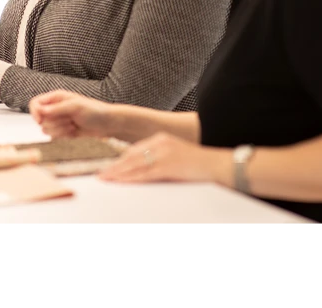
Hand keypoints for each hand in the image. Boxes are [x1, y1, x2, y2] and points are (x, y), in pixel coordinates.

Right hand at [29, 90, 121, 138]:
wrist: (106, 124)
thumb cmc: (94, 111)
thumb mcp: (75, 106)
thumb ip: (57, 109)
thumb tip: (40, 111)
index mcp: (56, 97)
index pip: (35, 103)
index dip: (35, 112)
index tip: (40, 120)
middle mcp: (55, 108)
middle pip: (41, 120)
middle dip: (55, 122)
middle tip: (70, 119)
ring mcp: (58, 121)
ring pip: (46, 130)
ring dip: (61, 130)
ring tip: (74, 124)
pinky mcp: (62, 131)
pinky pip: (54, 137)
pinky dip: (64, 136)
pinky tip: (74, 131)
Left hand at [98, 132, 231, 185]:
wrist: (220, 164)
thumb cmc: (201, 165)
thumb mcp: (177, 157)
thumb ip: (161, 160)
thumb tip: (145, 171)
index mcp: (162, 139)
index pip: (135, 150)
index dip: (120, 160)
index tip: (109, 167)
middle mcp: (161, 142)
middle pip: (131, 156)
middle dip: (115, 166)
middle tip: (101, 174)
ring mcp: (164, 153)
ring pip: (135, 164)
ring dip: (118, 173)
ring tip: (105, 179)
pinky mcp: (168, 165)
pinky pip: (145, 173)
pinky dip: (131, 178)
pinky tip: (122, 182)